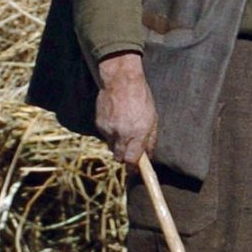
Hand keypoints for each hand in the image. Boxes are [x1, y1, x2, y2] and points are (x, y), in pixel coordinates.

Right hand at [95, 52, 157, 168]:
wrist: (121, 82)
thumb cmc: (141, 99)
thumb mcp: (153, 119)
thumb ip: (150, 139)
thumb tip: (148, 156)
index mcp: (137, 133)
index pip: (131, 160)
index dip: (132, 167)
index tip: (134, 170)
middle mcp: (121, 133)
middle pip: (119, 157)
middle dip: (124, 157)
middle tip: (130, 151)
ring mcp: (108, 129)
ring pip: (111, 146)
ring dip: (118, 144)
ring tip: (125, 129)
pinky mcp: (99, 124)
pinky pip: (105, 136)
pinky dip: (111, 133)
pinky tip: (117, 121)